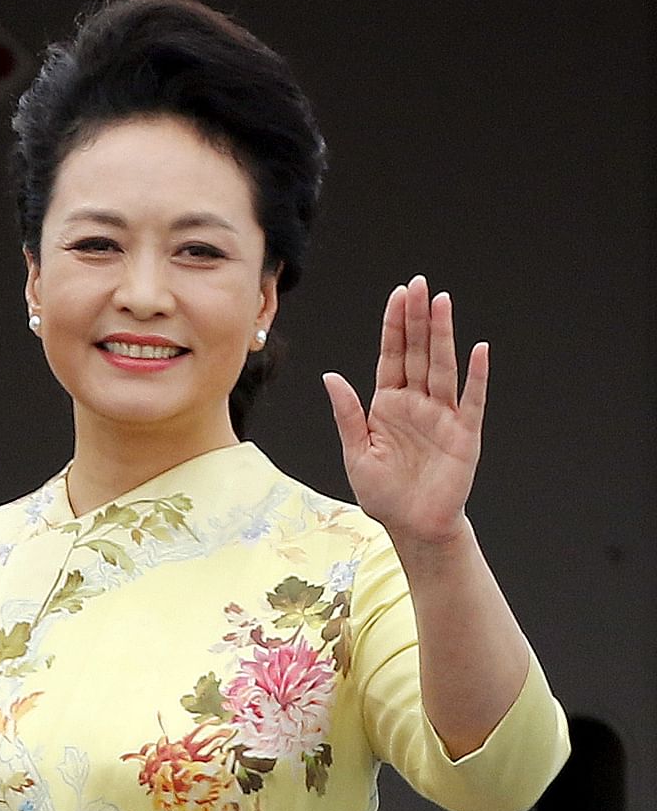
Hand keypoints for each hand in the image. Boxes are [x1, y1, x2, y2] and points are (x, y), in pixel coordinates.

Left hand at [322, 275, 488, 547]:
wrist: (412, 526)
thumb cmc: (383, 492)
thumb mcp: (355, 452)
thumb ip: (347, 413)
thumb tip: (331, 376)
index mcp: (388, 404)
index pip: (391, 356)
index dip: (394, 326)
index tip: (397, 295)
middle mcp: (417, 403)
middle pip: (418, 353)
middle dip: (417, 319)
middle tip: (420, 284)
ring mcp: (442, 416)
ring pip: (442, 367)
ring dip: (443, 336)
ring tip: (443, 303)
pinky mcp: (464, 434)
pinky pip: (472, 400)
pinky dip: (476, 376)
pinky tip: (479, 350)